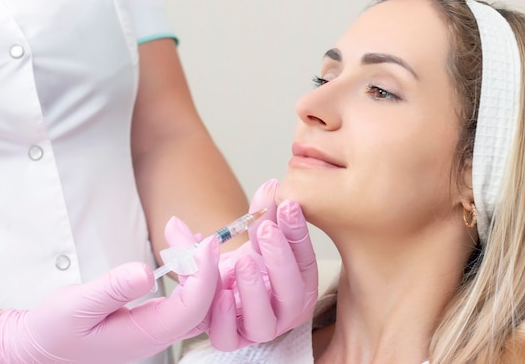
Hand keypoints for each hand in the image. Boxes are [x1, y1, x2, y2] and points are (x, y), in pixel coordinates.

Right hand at [0, 237, 219, 363]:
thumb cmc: (56, 329)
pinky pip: (186, 296)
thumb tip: (145, 272)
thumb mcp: (76, 305)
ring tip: (182, 232)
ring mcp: (159, 328)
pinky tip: (183, 250)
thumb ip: (111, 289)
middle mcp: (159, 334)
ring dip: (197, 263)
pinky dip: (189, 270)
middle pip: (201, 299)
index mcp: (146, 335)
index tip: (206, 242)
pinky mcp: (155, 318)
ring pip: (197, 298)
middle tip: (180, 227)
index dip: (204, 273)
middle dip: (200, 260)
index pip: (192, 306)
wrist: (43, 346)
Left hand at [207, 179, 318, 350]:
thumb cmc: (246, 259)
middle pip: (292, 292)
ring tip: (243, 261)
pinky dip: (225, 318)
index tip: (288, 204)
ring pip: (265, 321)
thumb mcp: (253, 234)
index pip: (305, 259)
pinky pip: (229, 338)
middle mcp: (286, 308)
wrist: (218, 283)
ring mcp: (261, 327)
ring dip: (254, 289)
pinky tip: (222, 294)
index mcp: (300, 281)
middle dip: (280, 258)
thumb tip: (272, 185)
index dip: (298, 232)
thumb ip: (262, 211)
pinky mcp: (232, 338)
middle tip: (267, 229)